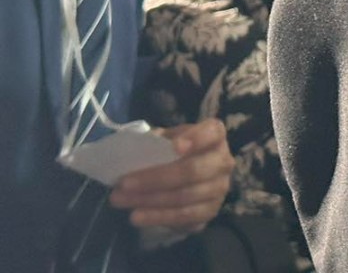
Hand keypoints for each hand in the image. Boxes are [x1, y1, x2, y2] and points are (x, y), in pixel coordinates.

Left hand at [109, 119, 232, 234]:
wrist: (190, 176)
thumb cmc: (175, 152)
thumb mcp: (168, 139)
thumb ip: (156, 140)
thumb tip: (138, 146)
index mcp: (216, 136)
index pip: (213, 132)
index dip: (196, 139)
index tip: (174, 147)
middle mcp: (224, 162)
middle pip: (193, 170)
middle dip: (155, 178)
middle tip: (124, 183)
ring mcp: (220, 189)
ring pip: (185, 197)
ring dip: (150, 201)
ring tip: (121, 201)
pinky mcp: (211, 211)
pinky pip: (185, 217)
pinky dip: (159, 217)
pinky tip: (138, 216)